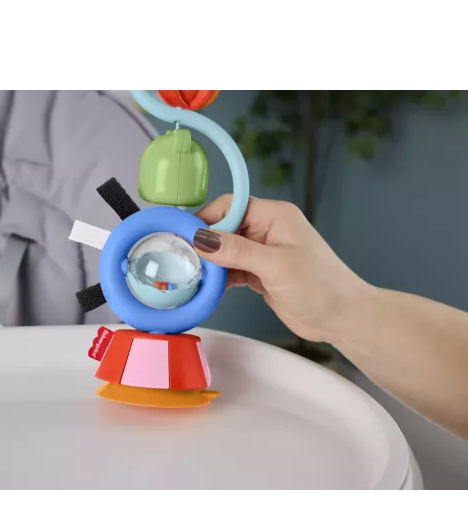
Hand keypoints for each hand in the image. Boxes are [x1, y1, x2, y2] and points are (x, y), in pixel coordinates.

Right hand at [194, 195, 372, 342]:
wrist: (342, 318)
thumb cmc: (319, 286)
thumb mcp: (275, 265)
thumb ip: (237, 251)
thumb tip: (200, 238)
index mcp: (273, 216)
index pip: (229, 206)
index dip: (205, 219)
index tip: (182, 237)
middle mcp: (266, 229)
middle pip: (223, 228)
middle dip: (203, 244)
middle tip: (181, 261)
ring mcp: (262, 252)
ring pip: (224, 251)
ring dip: (209, 264)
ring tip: (190, 277)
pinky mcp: (259, 273)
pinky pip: (231, 269)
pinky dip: (219, 278)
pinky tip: (207, 288)